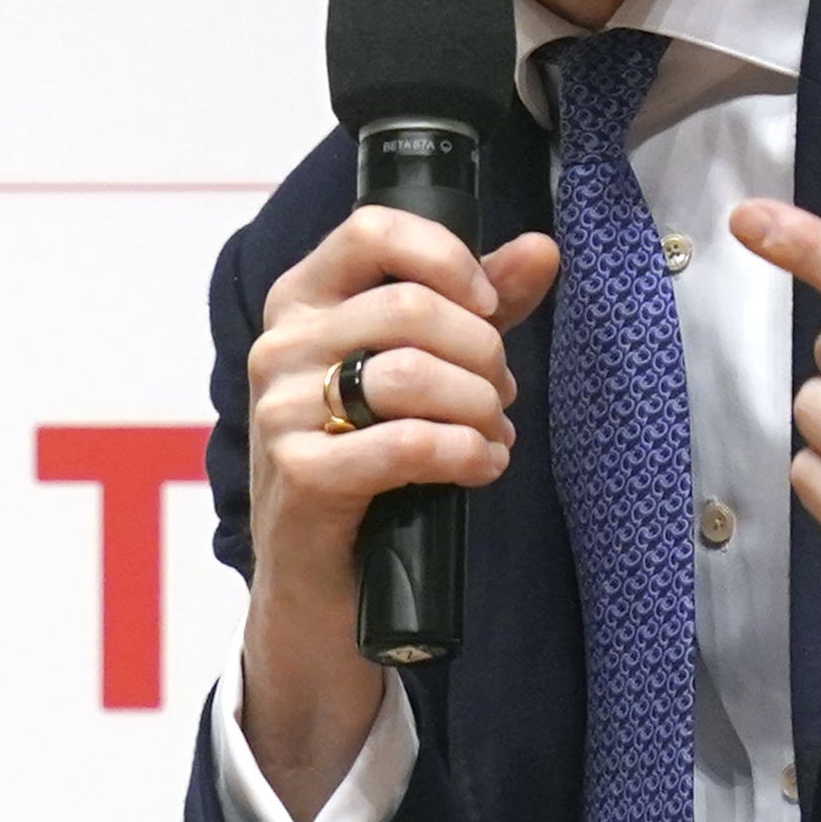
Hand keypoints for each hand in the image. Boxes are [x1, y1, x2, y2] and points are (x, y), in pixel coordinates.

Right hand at [237, 203, 565, 811]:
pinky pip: (406, 443)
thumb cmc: (367, 471)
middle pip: (408, 305)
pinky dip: (463, 453)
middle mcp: (278, 349)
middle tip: (501, 394)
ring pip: (410, 372)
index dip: (449, 257)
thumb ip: (476, 309)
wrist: (319, 591)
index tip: (490, 305)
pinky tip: (479, 467)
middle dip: (482, 351)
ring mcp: (281, 414)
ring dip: (479, 407)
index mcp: (300, 305)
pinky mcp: (301, 478)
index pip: (370, 230)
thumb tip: (542, 249)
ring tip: (493, 437)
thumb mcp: (418, 377)